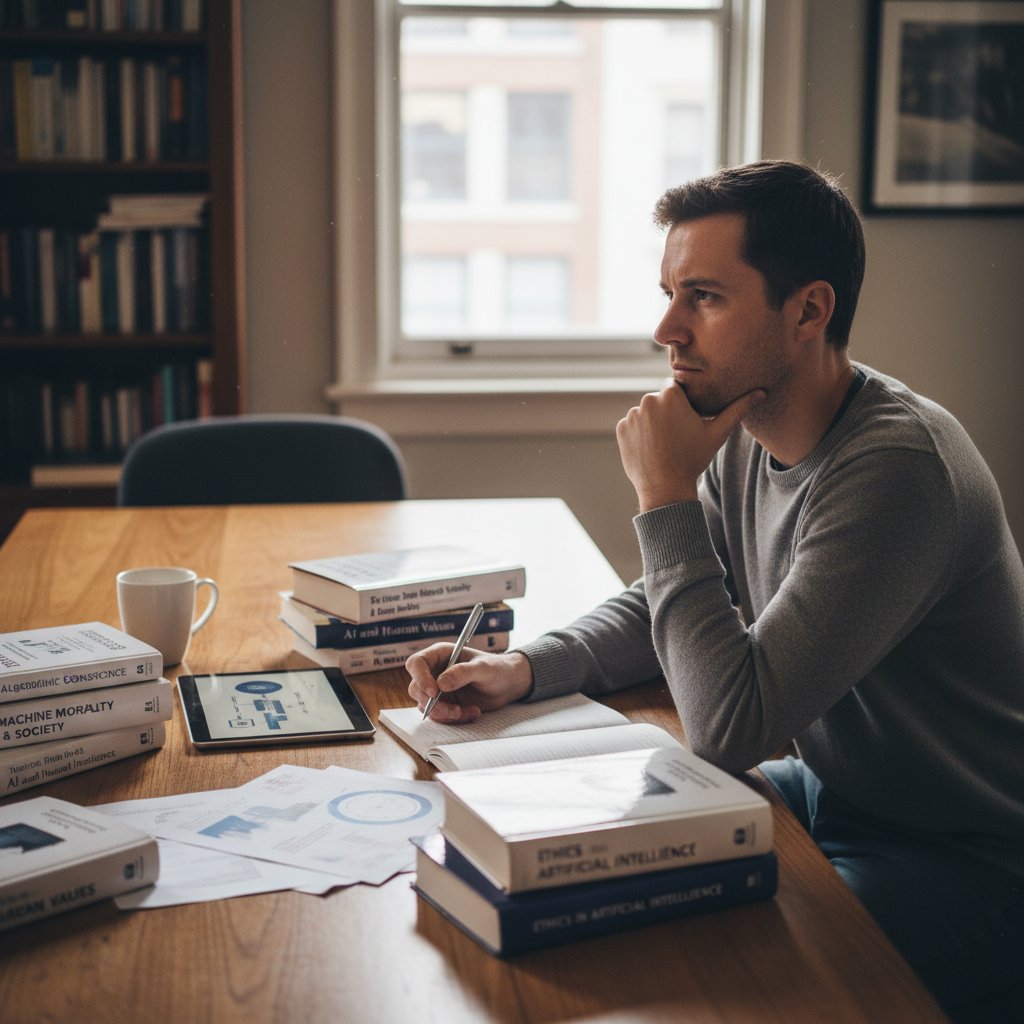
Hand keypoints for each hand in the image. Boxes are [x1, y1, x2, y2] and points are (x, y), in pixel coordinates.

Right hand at [406, 646, 533, 723]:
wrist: (507, 684)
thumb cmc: (496, 668)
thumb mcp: (483, 668)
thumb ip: (463, 672)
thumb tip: (441, 683)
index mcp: (440, 654)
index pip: (416, 663)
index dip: (420, 678)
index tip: (434, 692)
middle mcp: (435, 671)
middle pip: (416, 688)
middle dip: (433, 703)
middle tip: (455, 710)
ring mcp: (438, 690)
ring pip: (426, 706)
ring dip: (445, 713)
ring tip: (468, 711)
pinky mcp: (445, 704)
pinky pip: (440, 716)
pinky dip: (455, 719)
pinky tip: (473, 712)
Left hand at [616, 383, 763, 510]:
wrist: (665, 487)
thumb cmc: (693, 459)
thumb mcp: (717, 433)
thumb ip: (737, 409)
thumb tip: (762, 392)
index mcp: (671, 395)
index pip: (676, 388)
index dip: (682, 403)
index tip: (687, 419)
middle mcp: (648, 400)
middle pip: (660, 400)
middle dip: (667, 413)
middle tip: (677, 436)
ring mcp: (632, 415)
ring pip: (646, 413)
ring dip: (653, 423)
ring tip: (664, 445)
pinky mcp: (621, 429)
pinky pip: (632, 426)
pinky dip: (640, 434)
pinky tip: (652, 449)